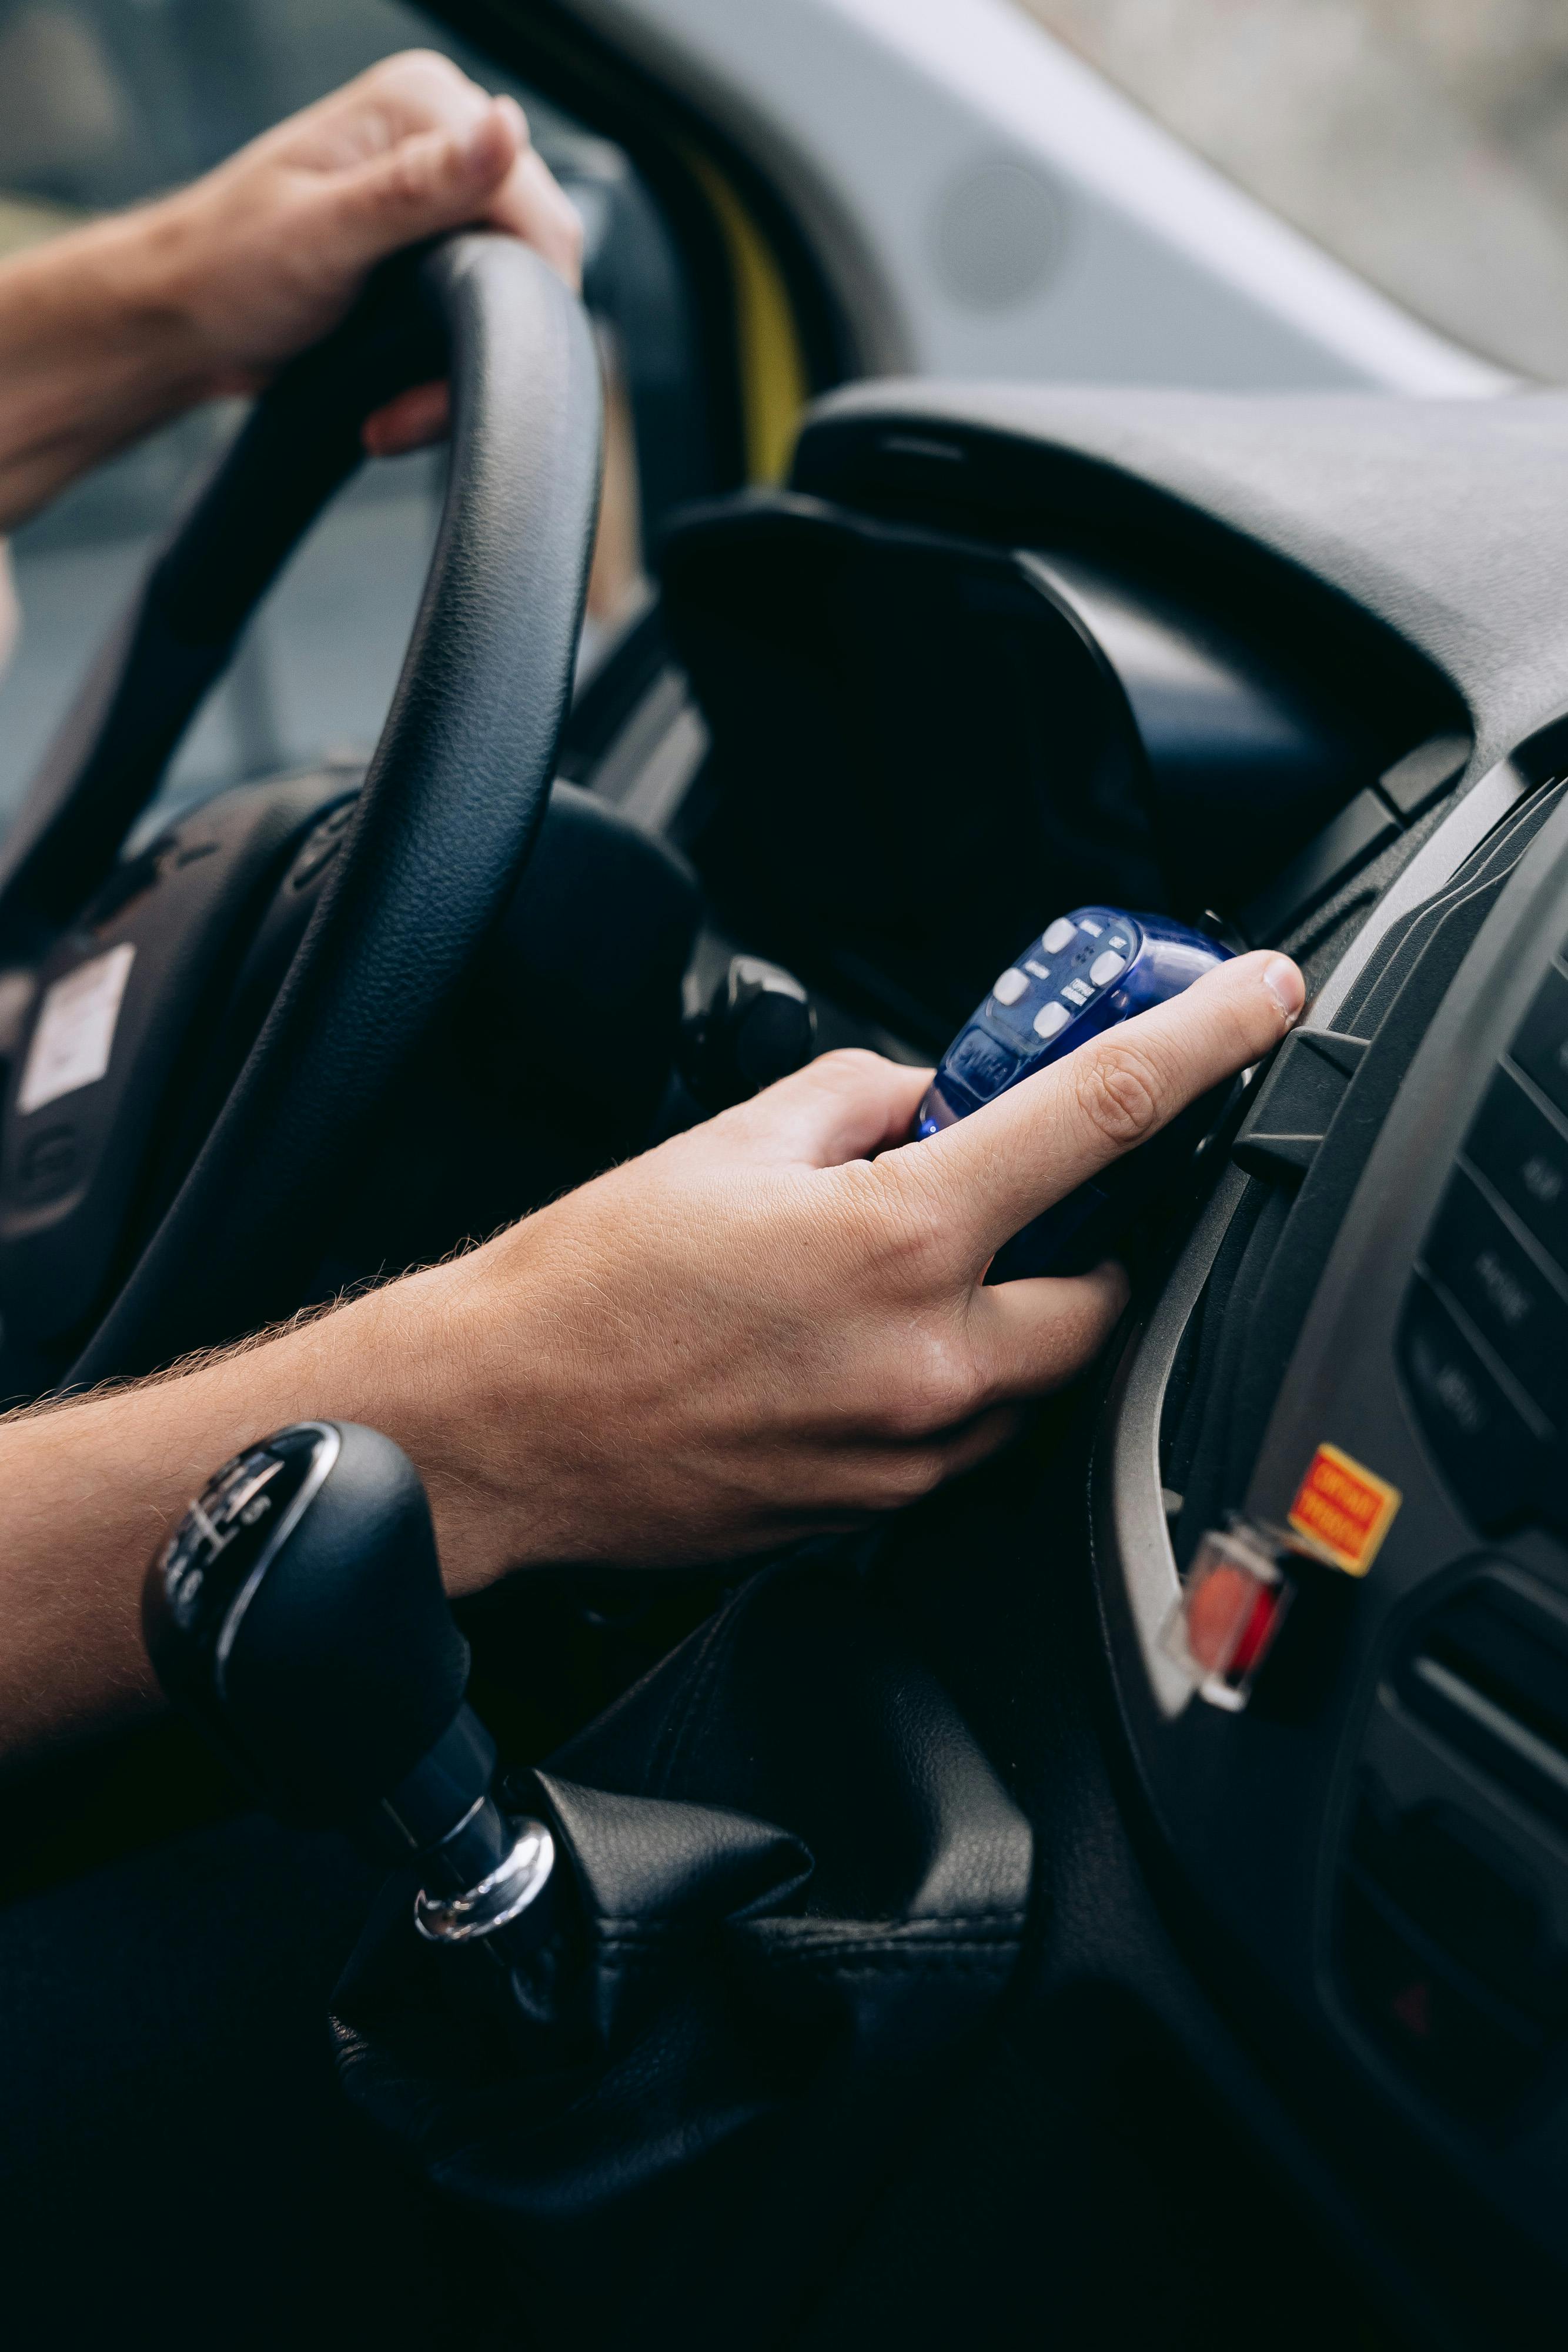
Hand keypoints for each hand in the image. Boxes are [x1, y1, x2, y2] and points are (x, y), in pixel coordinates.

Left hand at [0, 51, 583, 529]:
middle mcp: (444, 138)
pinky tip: (400, 399)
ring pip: (519, 299)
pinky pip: (487, 318)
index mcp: (423, 105)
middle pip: (536, 260)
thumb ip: (416, 187)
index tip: (460, 373)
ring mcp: (444, 194)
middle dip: (487, 348)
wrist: (183, 322)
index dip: (520, 303)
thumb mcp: (323, 235)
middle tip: (412, 413)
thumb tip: (507, 127)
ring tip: (398, 413)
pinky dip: (450, 373)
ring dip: (464, 372)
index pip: (535, 208)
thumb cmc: (228, 271)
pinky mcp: (439, 247)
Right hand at [0, 949, 1299, 1760]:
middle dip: (1086, 1241)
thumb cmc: (583, 1288)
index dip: (1201, 1044)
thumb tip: (930, 1101)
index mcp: (897, 1236)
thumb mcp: (728, 1140)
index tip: (1261, 1005)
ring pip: (1038, 1378)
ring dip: (1010, 1318)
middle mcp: (927, 1356)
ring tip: (899, 1283)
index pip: (1099, 1117)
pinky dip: (950, 1384)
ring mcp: (909, 1449)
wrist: (495, 1427)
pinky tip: (858, 1353)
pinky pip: (968, 1440)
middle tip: (1016, 1204)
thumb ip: (863, 1103)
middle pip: (1105, 1290)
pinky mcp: (877, 1512)